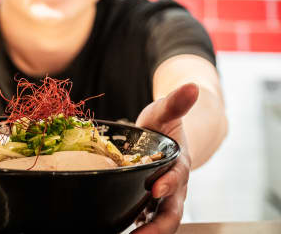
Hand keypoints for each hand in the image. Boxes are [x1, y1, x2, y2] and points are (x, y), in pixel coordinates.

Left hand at [132, 83, 198, 233]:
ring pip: (158, 221)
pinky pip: (141, 218)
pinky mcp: (145, 203)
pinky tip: (113, 230)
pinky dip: (131, 226)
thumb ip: (175, 102)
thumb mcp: (165, 112)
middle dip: (159, 225)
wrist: (161, 139)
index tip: (158, 187)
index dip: (170, 183)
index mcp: (178, 164)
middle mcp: (172, 186)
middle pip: (172, 211)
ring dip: (146, 231)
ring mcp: (159, 198)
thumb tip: (190, 86)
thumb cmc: (162, 125)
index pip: (178, 176)